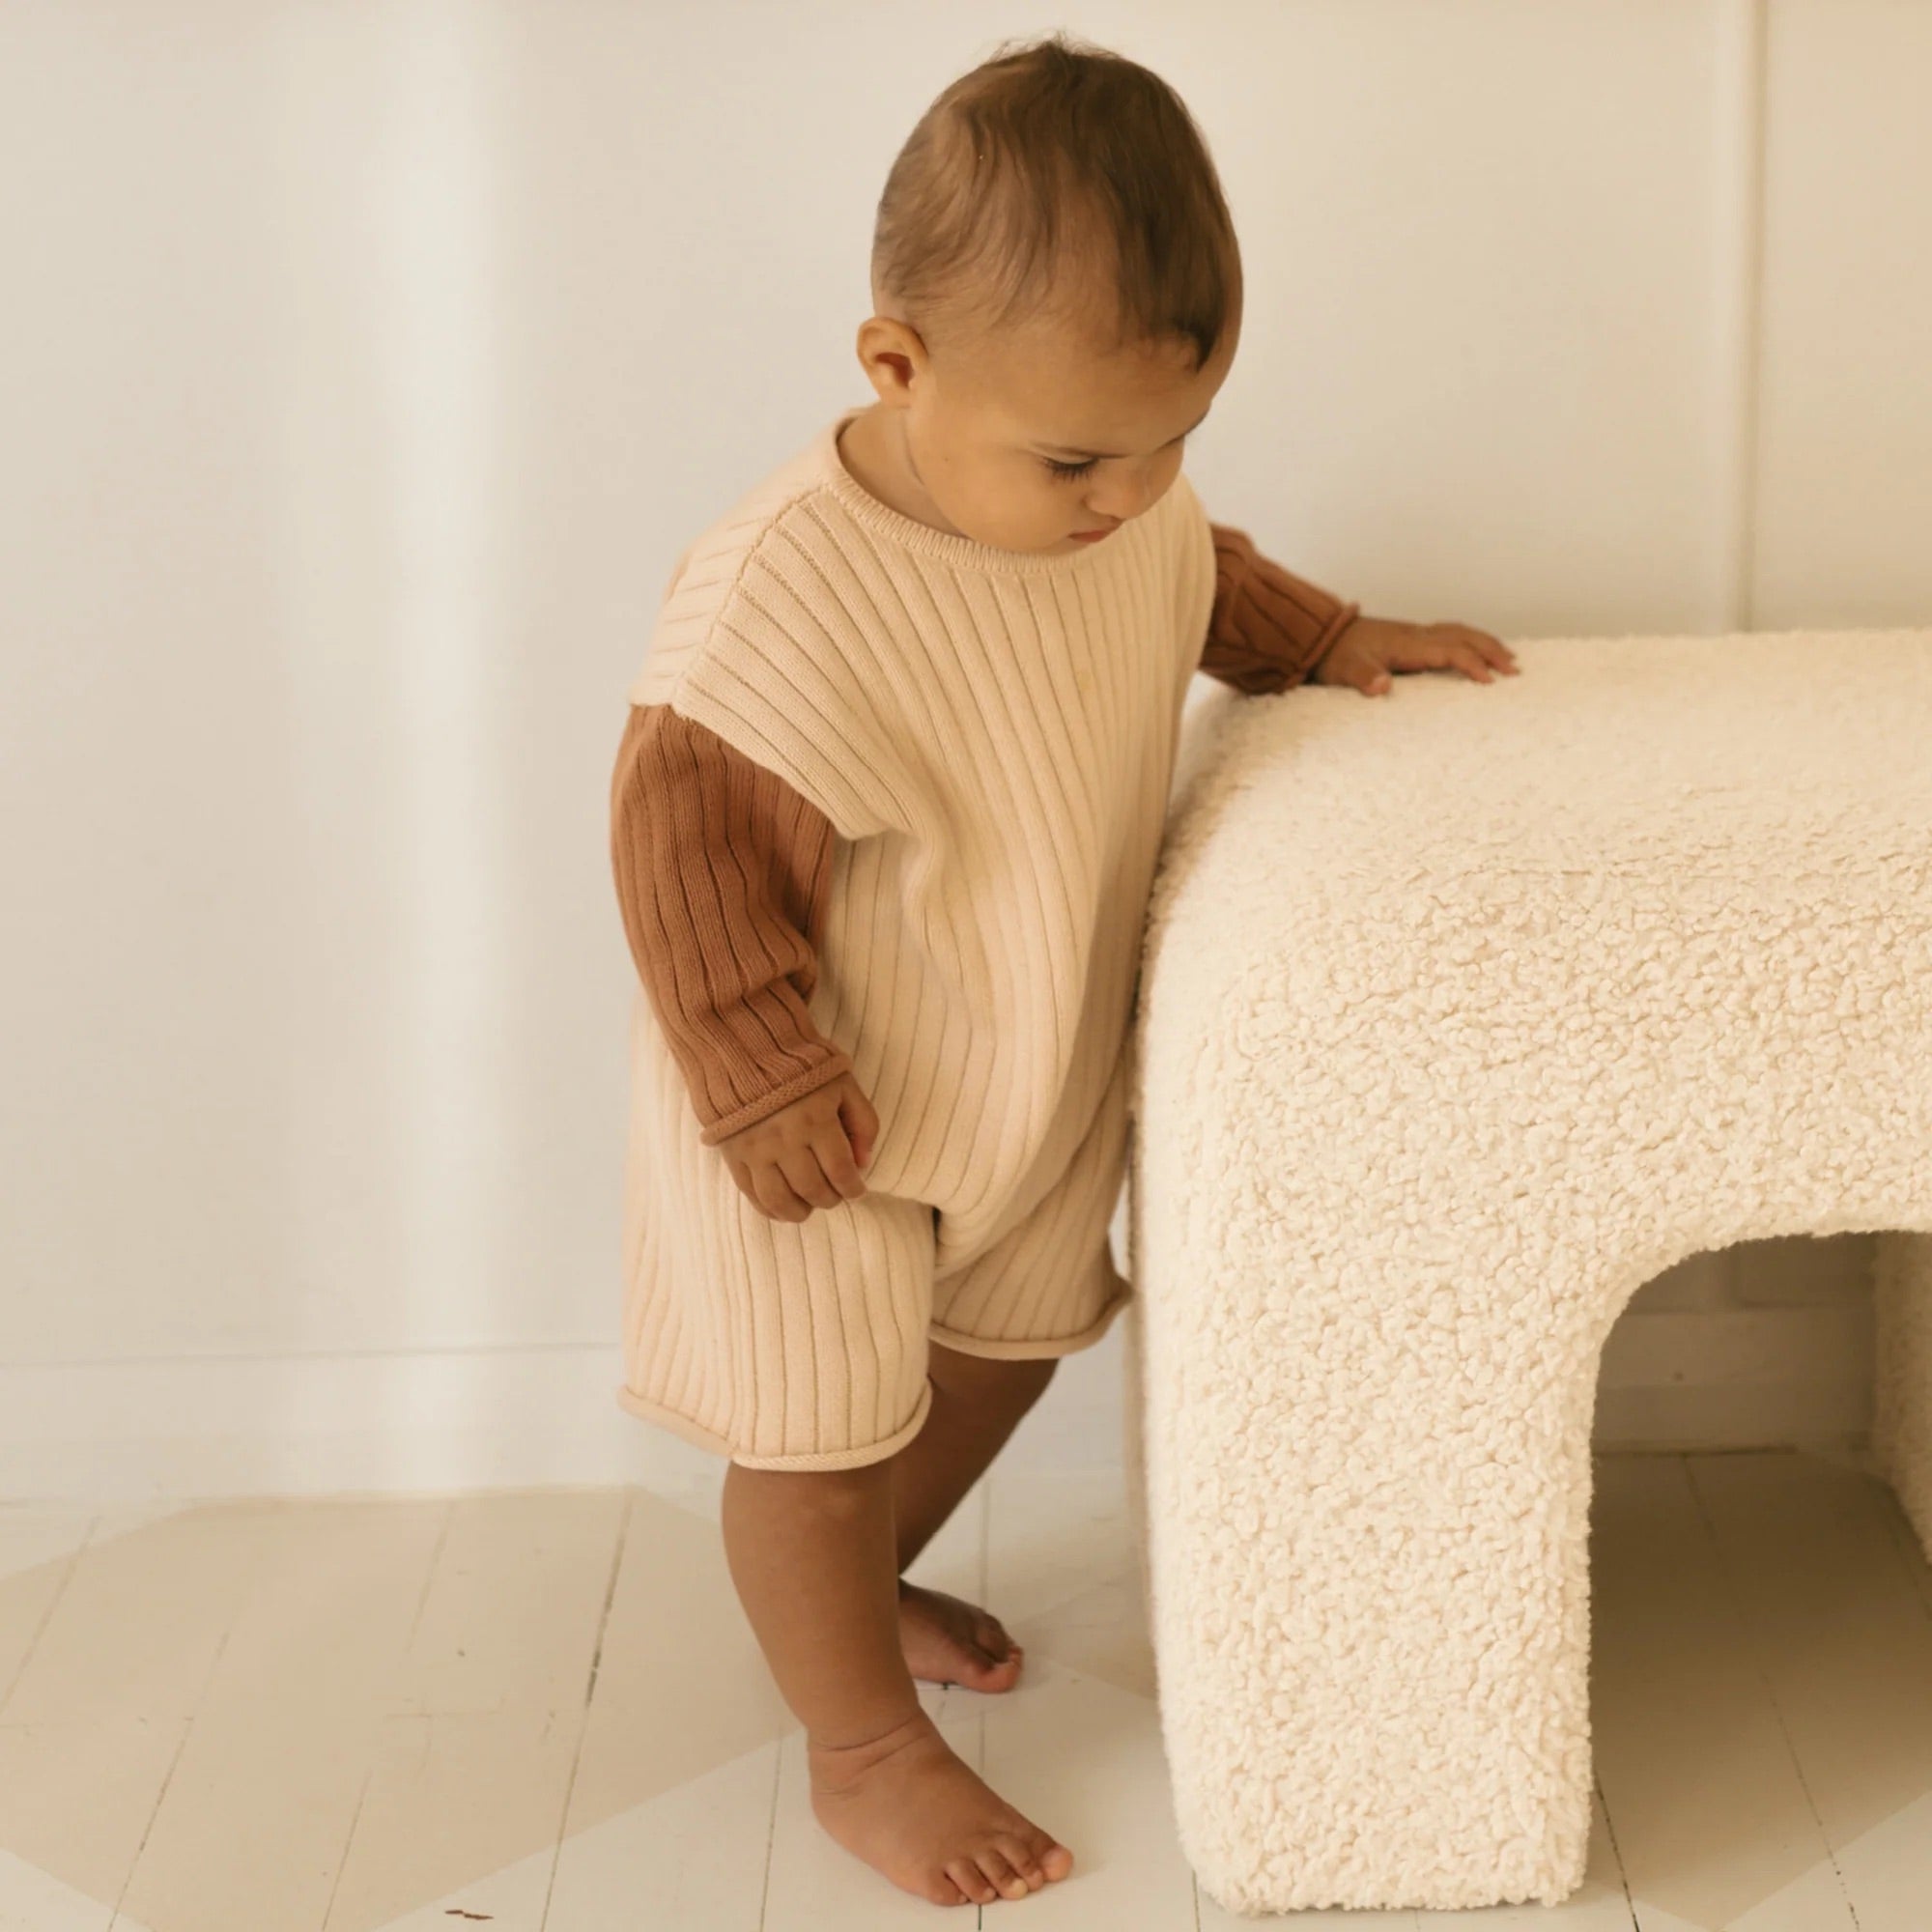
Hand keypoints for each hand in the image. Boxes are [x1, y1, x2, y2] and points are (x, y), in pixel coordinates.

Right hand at [715, 1071, 878, 1222]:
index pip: (840, 1171)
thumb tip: (863, 1164)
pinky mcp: (733, 1153)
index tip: (858, 1191)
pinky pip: (751, 1194)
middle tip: (835, 1195)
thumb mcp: (844, 1083)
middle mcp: (784, 1137)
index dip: (853, 1189)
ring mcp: (755, 1148)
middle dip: (830, 1199)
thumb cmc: (803, 1063)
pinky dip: (769, 1209)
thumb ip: (863, 1122)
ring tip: (810, 1206)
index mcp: (816, 1118)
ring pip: (780, 1200)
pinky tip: (783, 1207)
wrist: (745, 1044)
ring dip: (800, 1212)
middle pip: (812, 1189)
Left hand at [1310, 615, 1517, 696]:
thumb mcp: (1345, 670)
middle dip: (1491, 651)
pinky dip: (1471, 640)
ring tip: (1508, 659)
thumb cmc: (1335, 655)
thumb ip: (1363, 677)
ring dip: (1486, 643)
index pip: (1449, 650)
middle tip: (1514, 670)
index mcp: (1407, 643)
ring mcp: (1415, 633)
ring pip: (1460, 632)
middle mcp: (1416, 634)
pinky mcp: (1412, 637)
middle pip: (1464, 636)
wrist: (1322, 636)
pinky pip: (1451, 634)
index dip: (1471, 664)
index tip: (1490, 681)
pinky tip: (1477, 650)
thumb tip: (1381, 686)